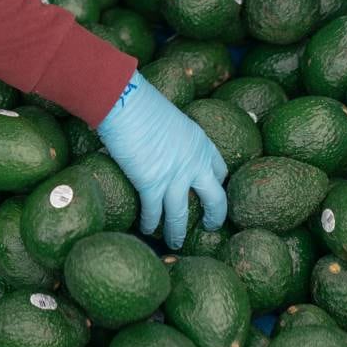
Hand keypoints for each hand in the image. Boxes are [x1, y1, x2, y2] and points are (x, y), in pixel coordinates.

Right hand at [97, 71, 227, 249]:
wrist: (126, 104)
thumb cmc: (141, 103)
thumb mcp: (170, 118)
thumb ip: (171, 137)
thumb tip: (156, 145)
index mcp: (201, 144)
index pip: (220, 170)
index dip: (217, 184)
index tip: (211, 192)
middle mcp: (195, 163)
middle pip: (215, 199)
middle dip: (214, 216)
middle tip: (210, 226)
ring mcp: (175, 176)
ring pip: (182, 214)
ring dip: (178, 231)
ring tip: (175, 242)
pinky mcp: (151, 184)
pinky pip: (153, 212)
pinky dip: (150, 223)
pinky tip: (146, 229)